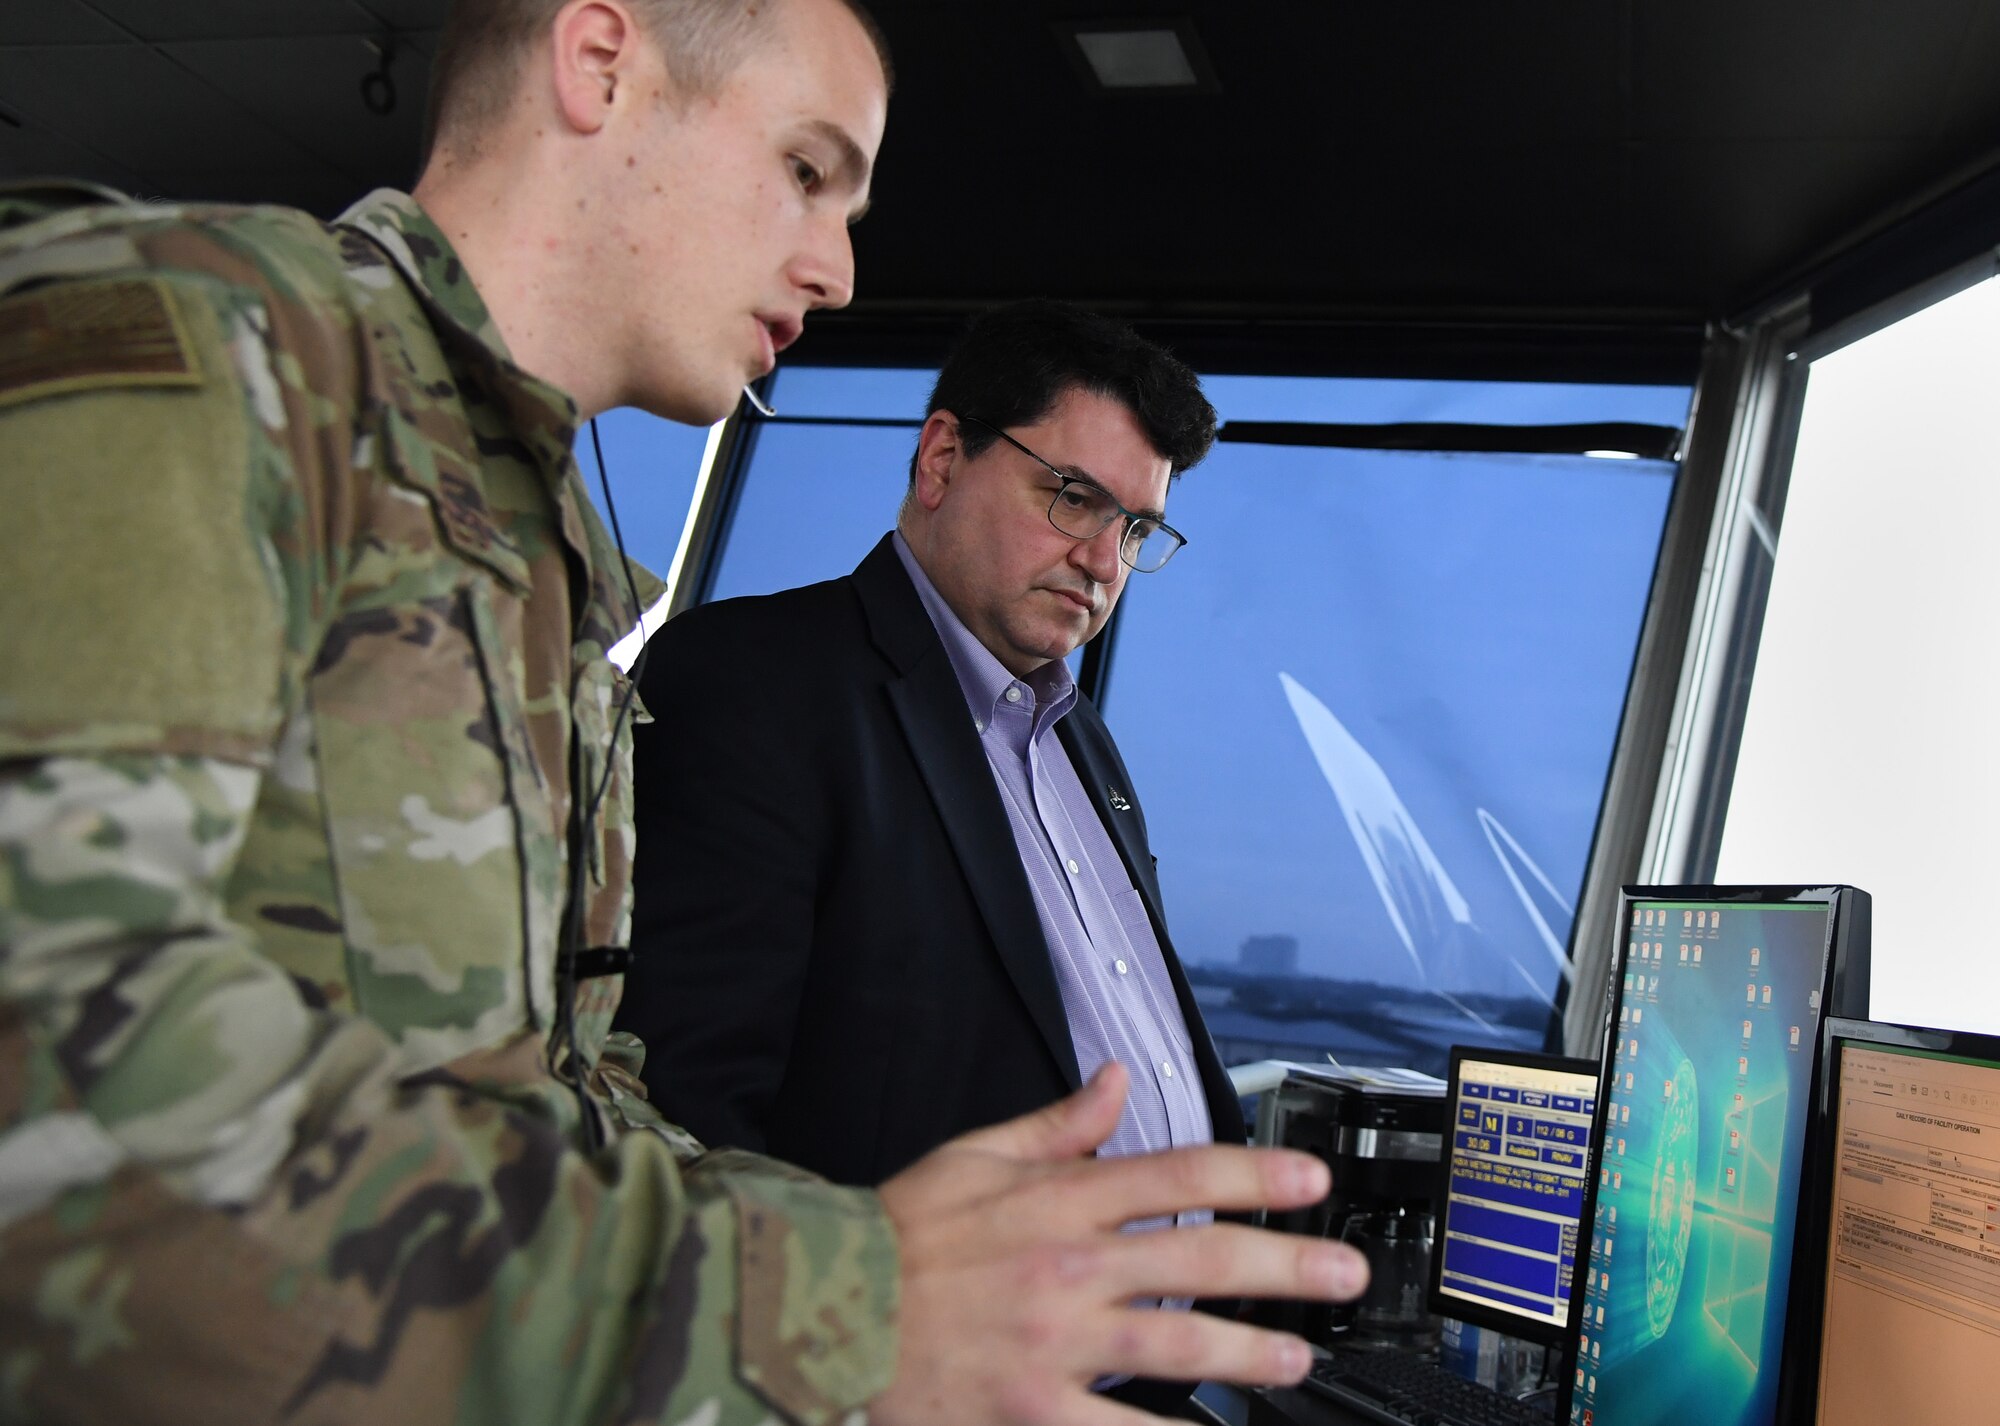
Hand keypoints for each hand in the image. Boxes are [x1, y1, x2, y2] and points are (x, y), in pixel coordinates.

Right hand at [872, 1063, 1364, 1425]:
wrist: (820, 1311)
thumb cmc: (897, 1238)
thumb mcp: (972, 1156)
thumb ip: (1056, 1124)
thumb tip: (1115, 1083)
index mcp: (1058, 1199)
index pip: (1179, 1176)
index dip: (1256, 1177)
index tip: (1311, 1184)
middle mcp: (1069, 1265)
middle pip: (1202, 1261)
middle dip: (1286, 1267)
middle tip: (1344, 1276)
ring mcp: (1055, 1341)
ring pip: (1179, 1344)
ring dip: (1251, 1353)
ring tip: (1296, 1360)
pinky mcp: (1033, 1407)